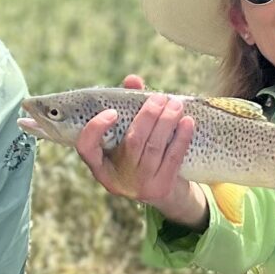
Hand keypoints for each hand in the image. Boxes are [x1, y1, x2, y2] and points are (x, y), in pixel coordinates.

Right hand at [75, 74, 206, 228]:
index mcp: (100, 166)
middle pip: (132, 143)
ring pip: (154, 148)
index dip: (95, 129)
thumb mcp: (127, 138)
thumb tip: (133, 80)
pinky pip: (173, 158)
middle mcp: (117, 178)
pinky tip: (188, 122)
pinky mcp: (162, 187)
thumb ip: (128, 108)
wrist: (163, 193)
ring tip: (175, 104)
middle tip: (159, 97)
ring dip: (167, 122)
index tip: (111, 112)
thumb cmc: (140, 156)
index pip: (86, 148)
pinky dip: (181, 138)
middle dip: (147, 116)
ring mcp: (140, 185)